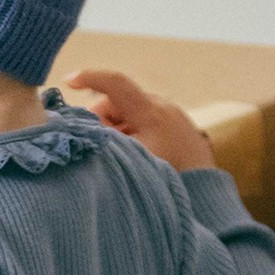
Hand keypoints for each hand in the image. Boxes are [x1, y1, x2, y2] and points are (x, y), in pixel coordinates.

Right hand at [63, 67, 214, 172]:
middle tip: (99, 147)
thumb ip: (105, 141)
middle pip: (119, 102)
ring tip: (121, 157)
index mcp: (152, 112)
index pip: (116, 83)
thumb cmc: (166, 179)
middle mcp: (163, 107)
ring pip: (130, 114)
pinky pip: (145, 123)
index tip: (68, 82)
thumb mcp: (130, 161)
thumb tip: (87, 128)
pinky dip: (132, 134)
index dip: (90, 78)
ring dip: (117, 131)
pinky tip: (135, 157)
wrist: (205, 196)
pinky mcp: (178, 128)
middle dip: (102, 120)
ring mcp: (172, 116)